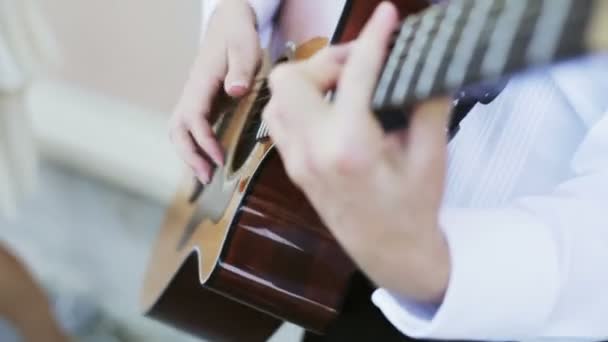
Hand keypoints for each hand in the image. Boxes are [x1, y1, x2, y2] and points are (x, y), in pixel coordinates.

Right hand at [169, 0, 260, 182]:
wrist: (228, 23)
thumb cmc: (237, 35)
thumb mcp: (244, 47)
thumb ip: (240, 68)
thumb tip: (234, 91)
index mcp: (201, 83)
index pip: (193, 118)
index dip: (203, 141)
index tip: (219, 158)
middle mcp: (191, 93)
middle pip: (178, 130)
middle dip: (189, 156)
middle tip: (207, 178)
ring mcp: (193, 99)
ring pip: (179, 132)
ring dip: (189, 155)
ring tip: (205, 177)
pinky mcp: (201, 103)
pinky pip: (190, 130)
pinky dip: (194, 148)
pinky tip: (206, 163)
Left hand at [263, 2, 450, 302]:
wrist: (389, 253)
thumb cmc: (413, 209)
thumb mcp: (431, 156)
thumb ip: (429, 104)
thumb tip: (426, 65)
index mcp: (350, 148)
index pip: (355, 76)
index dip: (373, 37)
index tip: (387, 14)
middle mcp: (313, 152)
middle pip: (291, 78)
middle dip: (325, 58)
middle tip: (361, 62)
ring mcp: (296, 161)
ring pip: (277, 97)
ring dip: (308, 78)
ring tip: (345, 81)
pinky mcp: (292, 166)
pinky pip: (279, 118)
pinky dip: (300, 99)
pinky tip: (330, 104)